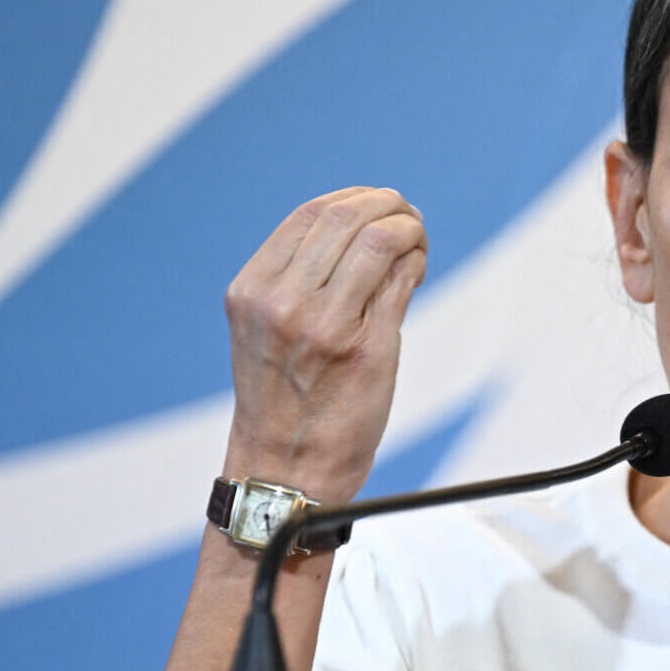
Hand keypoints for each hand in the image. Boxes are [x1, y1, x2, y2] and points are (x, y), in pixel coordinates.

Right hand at [222, 186, 427, 504]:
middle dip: (387, 204)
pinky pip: (400, 282)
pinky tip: (416, 268)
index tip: (376, 205)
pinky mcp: (367, 349)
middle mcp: (283, 303)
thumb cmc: (282, 401)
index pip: (308, 216)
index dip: (352, 199)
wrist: (285, 470)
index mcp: (252, 291)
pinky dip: (415, 262)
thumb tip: (358, 228)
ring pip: (379, 242)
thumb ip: (296, 280)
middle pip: (345, 218)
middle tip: (408, 214)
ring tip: (417, 240)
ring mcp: (326, 325)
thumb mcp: (265, 330)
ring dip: (409, 230)